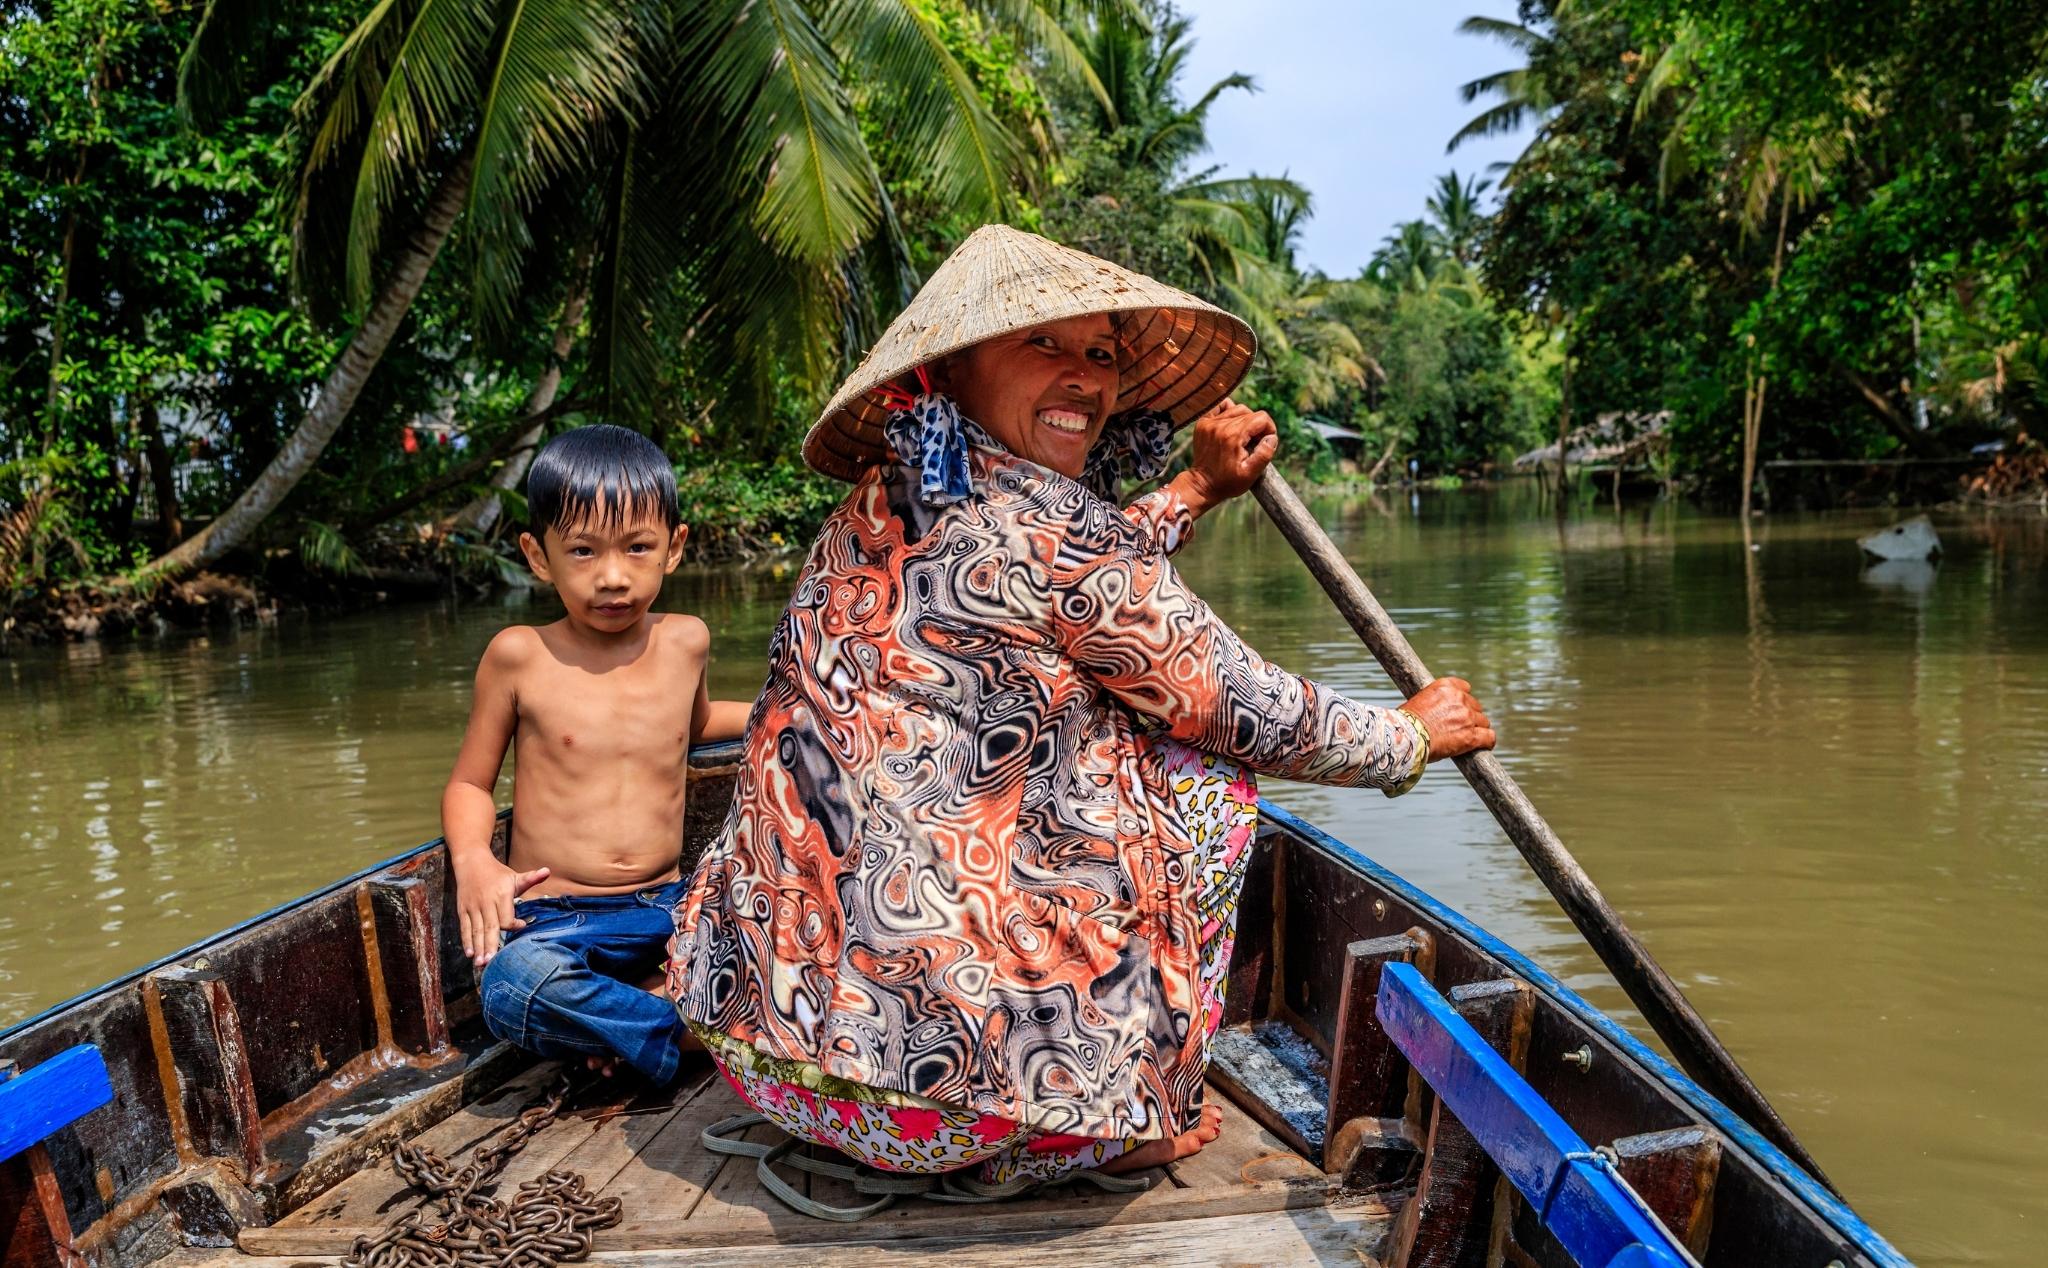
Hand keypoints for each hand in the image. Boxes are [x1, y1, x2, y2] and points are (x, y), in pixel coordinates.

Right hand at [453, 853, 550, 968]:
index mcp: (501, 894)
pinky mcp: (462, 909)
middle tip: (491, 961)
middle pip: (489, 926)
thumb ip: (531, 878)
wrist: (471, 862)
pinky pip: (464, 927)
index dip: (512, 925)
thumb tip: (548, 871)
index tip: (520, 927)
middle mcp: (486, 902)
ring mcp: (473, 907)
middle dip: (490, 944)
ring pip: (476, 930)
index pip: (506, 916)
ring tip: (480, 963)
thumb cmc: (497, 873)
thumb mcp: (514, 876)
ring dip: (478, 947)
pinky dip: (466, 940)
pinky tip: (470, 953)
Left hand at [1178, 398, 1279, 513]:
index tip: (1264, 443)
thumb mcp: (1250, 474)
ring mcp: (1209, 423)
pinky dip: (1228, 411)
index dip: (1269, 429)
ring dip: (1244, 421)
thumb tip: (1271, 437)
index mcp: (1233, 436)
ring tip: (1242, 438)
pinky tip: (1230, 426)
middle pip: (1250, 413)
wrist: (1201, 486)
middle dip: (1257, 428)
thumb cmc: (1227, 482)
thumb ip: (1264, 454)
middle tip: (1253, 445)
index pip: (1261, 418)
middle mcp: (1220, 425)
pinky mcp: (1202, 424)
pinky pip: (1219, 406)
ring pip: (1237, 408)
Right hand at [1400, 677, 1495, 760]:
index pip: (1465, 688)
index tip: (1458, 709)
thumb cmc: (1404, 724)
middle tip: (1458, 728)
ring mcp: (1467, 717)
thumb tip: (1435, 712)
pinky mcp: (1471, 736)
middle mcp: (1459, 698)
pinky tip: (1483, 746)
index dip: (1462, 700)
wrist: (1405, 738)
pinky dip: (1487, 742)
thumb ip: (1433, 702)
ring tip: (1466, 739)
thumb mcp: (1418, 702)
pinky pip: (1489, 737)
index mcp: (1445, 686)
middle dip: (1469, 716)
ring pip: (1483, 722)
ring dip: (1476, 729)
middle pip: (1475, 706)